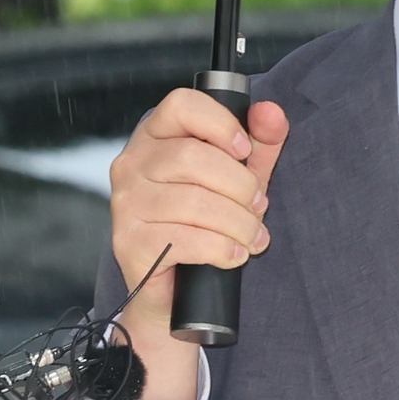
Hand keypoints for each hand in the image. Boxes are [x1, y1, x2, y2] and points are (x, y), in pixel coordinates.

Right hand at [107, 89, 291, 399]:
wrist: (173, 294)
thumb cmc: (205, 226)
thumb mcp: (238, 179)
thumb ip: (259, 144)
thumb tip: (271, 113)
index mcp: (155, 137)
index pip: (181, 105)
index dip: (220, 123)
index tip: (245, 150)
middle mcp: (132, 165)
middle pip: (193, 157)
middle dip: (240, 186)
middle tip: (258, 208)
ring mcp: (126, 204)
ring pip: (194, 201)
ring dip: (238, 223)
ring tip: (253, 237)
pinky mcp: (130, 243)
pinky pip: (186, 239)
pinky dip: (222, 248)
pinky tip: (234, 254)